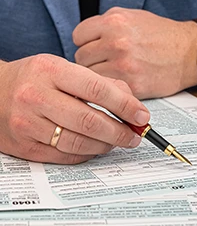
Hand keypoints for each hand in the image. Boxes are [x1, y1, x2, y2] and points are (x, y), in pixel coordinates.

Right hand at [0, 54, 149, 163]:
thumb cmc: (36, 78)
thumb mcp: (65, 69)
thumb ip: (100, 83)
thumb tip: (132, 105)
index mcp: (51, 71)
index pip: (97, 89)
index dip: (125, 106)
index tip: (142, 116)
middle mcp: (37, 97)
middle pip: (89, 121)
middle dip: (119, 132)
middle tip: (134, 136)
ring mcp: (28, 124)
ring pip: (78, 143)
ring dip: (105, 145)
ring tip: (117, 141)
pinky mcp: (25, 146)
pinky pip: (65, 156)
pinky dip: (87, 154)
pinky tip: (95, 147)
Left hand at [73, 7, 196, 98]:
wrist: (189, 53)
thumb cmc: (162, 35)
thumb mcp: (132, 16)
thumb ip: (106, 24)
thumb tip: (85, 38)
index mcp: (114, 22)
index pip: (78, 36)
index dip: (86, 43)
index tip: (94, 48)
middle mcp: (116, 42)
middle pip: (81, 58)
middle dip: (91, 61)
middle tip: (106, 63)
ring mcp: (124, 65)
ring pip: (91, 77)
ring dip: (100, 77)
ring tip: (114, 73)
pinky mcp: (133, 85)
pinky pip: (108, 90)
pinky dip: (112, 88)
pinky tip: (124, 81)